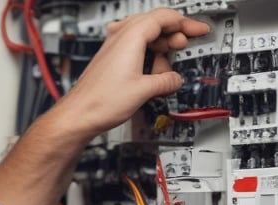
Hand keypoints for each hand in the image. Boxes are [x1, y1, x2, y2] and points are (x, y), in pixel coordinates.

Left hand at [53, 8, 210, 137]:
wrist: (78, 114)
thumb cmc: (101, 102)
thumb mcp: (144, 91)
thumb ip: (165, 81)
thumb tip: (175, 79)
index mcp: (130, 37)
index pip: (164, 17)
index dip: (186, 23)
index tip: (199, 29)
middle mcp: (120, 36)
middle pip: (155, 22)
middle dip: (175, 33)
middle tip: (188, 44)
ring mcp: (114, 46)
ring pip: (145, 33)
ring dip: (161, 45)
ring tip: (169, 64)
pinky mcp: (111, 57)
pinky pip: (135, 46)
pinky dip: (148, 53)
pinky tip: (153, 69)